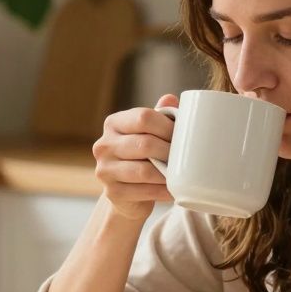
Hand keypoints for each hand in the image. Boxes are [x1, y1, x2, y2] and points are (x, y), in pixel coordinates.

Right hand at [92, 93, 178, 220]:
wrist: (128, 194)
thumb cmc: (143, 157)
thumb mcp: (150, 133)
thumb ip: (160, 116)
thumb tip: (171, 98)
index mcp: (114, 123)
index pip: (143, 117)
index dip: (168, 126)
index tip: (183, 136)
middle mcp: (104, 145)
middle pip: (145, 144)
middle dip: (170, 151)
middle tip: (186, 157)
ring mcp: (104, 170)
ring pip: (144, 170)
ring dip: (167, 173)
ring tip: (181, 174)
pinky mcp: (111, 192)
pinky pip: (144, 191)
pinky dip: (162, 191)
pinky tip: (172, 190)